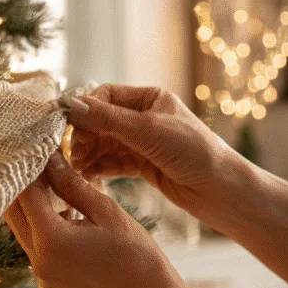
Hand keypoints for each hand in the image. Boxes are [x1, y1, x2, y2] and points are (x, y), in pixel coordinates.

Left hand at [4, 150, 185, 287]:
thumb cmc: (137, 255)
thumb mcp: (106, 211)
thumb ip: (71, 184)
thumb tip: (49, 158)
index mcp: (50, 241)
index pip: (24, 193)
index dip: (28, 167)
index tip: (37, 147)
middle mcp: (38, 262)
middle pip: (14, 212)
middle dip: (23, 183)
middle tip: (39, 159)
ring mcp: (43, 276)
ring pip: (22, 229)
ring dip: (31, 204)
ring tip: (52, 180)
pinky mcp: (50, 282)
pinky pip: (35, 247)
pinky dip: (42, 225)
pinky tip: (62, 209)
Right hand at [66, 84, 241, 228]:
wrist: (220, 191)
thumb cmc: (193, 152)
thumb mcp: (148, 131)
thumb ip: (108, 119)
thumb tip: (71, 106)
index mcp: (150, 98)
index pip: (106, 96)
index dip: (86, 110)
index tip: (67, 126)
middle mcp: (145, 117)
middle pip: (101, 121)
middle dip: (84, 136)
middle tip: (72, 152)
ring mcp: (143, 142)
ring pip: (105, 143)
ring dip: (88, 153)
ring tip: (76, 167)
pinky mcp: (142, 165)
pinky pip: (112, 162)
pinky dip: (98, 168)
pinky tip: (87, 175)